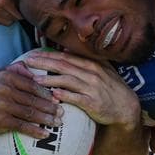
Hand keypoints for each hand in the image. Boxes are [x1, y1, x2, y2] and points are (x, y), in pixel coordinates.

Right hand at [0, 61, 60, 138]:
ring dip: (46, 119)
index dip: (47, 92)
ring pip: (30, 113)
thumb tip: (36, 69)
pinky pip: (22, 126)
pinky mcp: (0, 120)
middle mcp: (4, 89)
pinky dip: (35, 130)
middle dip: (50, 107)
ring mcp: (2, 105)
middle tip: (62, 112)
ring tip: (58, 122)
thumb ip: (17, 69)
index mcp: (7, 77)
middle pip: (33, 99)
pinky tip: (45, 134)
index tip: (59, 98)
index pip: (32, 84)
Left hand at [25, 50, 140, 128]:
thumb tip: (65, 47)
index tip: (33, 54)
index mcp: (91, 65)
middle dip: (43, 63)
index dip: (48, 55)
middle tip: (27, 62)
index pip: (66, 57)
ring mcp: (92, 88)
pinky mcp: (92, 103)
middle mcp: (91, 74)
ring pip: (67, 81)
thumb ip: (85, 58)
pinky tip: (52, 95)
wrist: (126, 107)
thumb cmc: (112, 88)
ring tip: (34, 80)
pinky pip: (75, 98)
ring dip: (49, 79)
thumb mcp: (103, 69)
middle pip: (63, 66)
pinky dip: (63, 95)